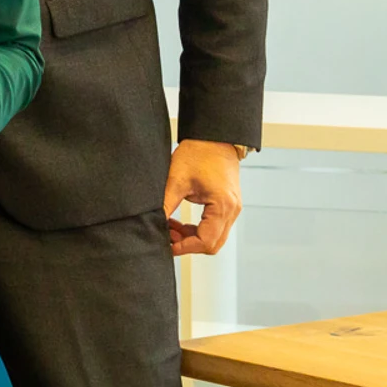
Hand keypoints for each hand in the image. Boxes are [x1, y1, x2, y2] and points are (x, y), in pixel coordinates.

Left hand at [164, 139, 243, 256]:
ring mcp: (232, 209)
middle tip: (166, 235)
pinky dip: (196, 228)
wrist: (214, 138)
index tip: (166, 245)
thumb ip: (165, 204)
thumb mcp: (176, 180)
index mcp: (223, 206)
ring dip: (191, 237)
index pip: (206, 241)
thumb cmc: (198, 154)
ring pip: (213, 237)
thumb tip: (153, 223)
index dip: (185, 247)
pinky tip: (178, 221)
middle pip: (213, 244)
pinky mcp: (228, 205)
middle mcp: (232, 211)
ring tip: (169, 226)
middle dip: (188, 244)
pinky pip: (214, 226)